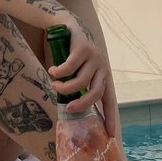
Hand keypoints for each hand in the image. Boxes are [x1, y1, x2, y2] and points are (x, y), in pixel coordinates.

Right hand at [48, 15, 112, 132]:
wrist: (69, 26)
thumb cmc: (72, 53)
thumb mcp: (79, 70)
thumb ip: (79, 85)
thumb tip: (71, 107)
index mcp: (103, 75)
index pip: (109, 99)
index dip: (110, 116)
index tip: (109, 134)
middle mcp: (102, 67)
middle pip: (95, 93)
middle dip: (82, 104)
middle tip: (68, 109)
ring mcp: (94, 57)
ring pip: (81, 81)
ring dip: (65, 87)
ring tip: (54, 85)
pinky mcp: (83, 48)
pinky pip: (70, 66)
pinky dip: (59, 72)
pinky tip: (52, 71)